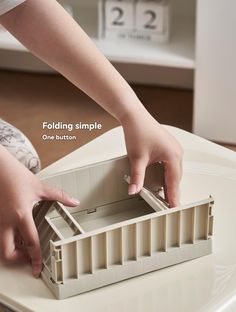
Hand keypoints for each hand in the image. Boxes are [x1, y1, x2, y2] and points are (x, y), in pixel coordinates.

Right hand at [0, 146, 78, 276]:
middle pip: (7, 253)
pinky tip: (15, 231)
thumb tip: (74, 201)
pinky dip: (6, 239)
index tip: (38, 268)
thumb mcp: (39, 187)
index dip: (36, 258)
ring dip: (12, 249)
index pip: (30, 242)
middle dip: (18, 259)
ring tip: (23, 244)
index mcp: (20, 215)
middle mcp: (5, 222)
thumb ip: (59, 196)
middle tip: (28, 256)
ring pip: (0, 246)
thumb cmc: (15, 175)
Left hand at [122, 109, 182, 206]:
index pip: (174, 181)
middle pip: (176, 177)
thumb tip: (134, 190)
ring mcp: (174, 148)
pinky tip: (162, 180)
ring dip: (170, 183)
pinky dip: (167, 174)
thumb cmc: (138, 131)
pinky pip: (171, 165)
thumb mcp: (137, 158)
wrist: (134, 117)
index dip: (174, 196)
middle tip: (169, 205)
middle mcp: (177, 152)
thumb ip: (137, 177)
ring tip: (166, 196)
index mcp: (173, 155)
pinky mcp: (168, 147)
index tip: (174, 207)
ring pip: (174, 171)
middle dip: (172, 191)